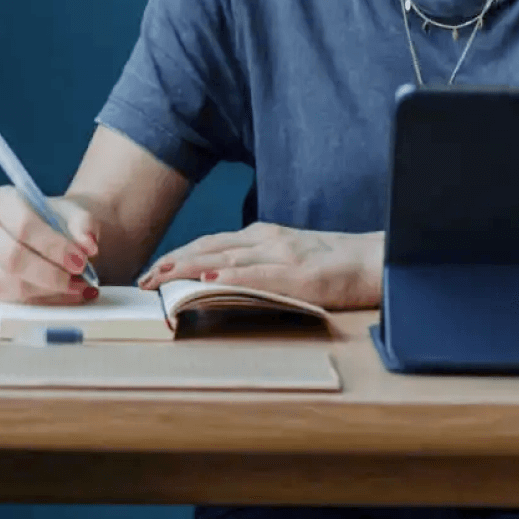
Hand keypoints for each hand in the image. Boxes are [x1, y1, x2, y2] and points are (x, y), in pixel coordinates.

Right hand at [0, 187, 99, 303]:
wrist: (52, 228)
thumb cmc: (59, 217)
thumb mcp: (75, 212)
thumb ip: (84, 224)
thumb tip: (88, 246)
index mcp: (0, 200)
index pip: (23, 226)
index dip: (53, 246)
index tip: (80, 259)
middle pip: (12, 257)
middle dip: (50, 272)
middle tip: (79, 275)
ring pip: (12, 282)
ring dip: (49, 289)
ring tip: (78, 285)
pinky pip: (13, 298)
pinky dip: (44, 299)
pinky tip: (66, 292)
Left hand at [136, 224, 383, 309]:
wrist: (376, 261)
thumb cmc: (337, 264)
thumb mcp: (291, 256)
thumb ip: (260, 263)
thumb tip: (220, 280)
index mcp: (265, 235)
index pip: (212, 243)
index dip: (179, 255)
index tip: (153, 269)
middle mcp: (268, 238)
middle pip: (210, 248)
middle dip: (172, 262)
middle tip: (142, 279)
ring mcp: (283, 253)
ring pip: (225, 258)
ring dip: (188, 269)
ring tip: (160, 279)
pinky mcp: (299, 273)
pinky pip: (257, 275)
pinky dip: (229, 277)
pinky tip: (207, 282)